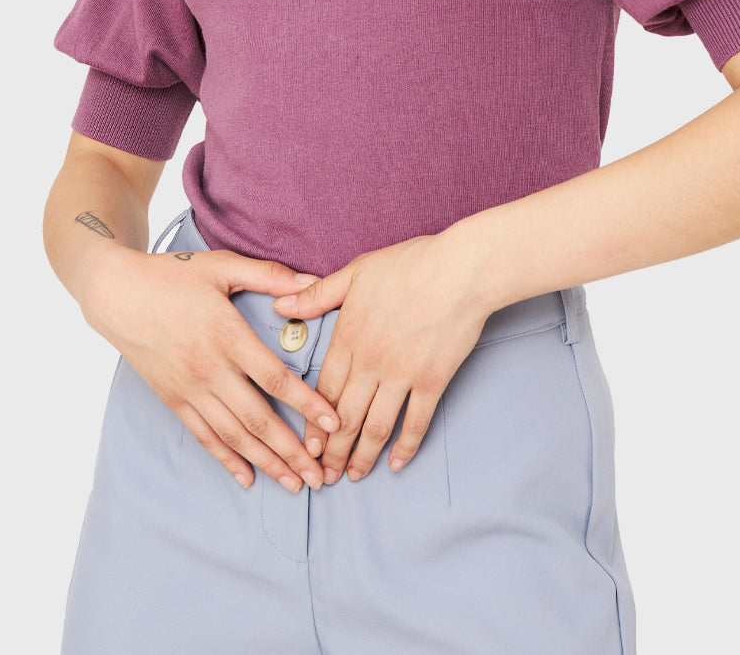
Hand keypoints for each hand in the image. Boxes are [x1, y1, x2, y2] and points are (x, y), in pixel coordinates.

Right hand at [80, 245, 341, 492]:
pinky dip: (226, 459)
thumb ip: (269, 275)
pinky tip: (247, 477)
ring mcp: (190, 389)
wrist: (117, 295)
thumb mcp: (222, 266)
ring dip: (266, 462)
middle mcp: (210, 370)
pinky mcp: (173, 399)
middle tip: (320, 474)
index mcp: (228, 335)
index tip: (334, 423)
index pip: (275, 378)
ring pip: (233, 435)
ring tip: (293, 483)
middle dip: (292, 450)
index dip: (307, 404)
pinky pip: (203, 436)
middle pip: (258, 419)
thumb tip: (312, 281)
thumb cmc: (172, 276)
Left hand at [271, 232, 489, 483]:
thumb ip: (317, 295)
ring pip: (375, 427)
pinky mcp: (432, 381)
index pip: (322, 391)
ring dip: (362, 456)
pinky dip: (405, 447)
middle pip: (344, 417)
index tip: (306, 445)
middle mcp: (370, 363)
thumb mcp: (356, 272)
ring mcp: (401, 375)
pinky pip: (415, 422)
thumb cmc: (410, 263)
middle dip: (332, 451)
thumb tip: (280, 304)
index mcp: (348, 337)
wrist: (460, 269)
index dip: (312, 423)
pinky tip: (397, 464)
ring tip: (354, 476)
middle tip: (323, 476)